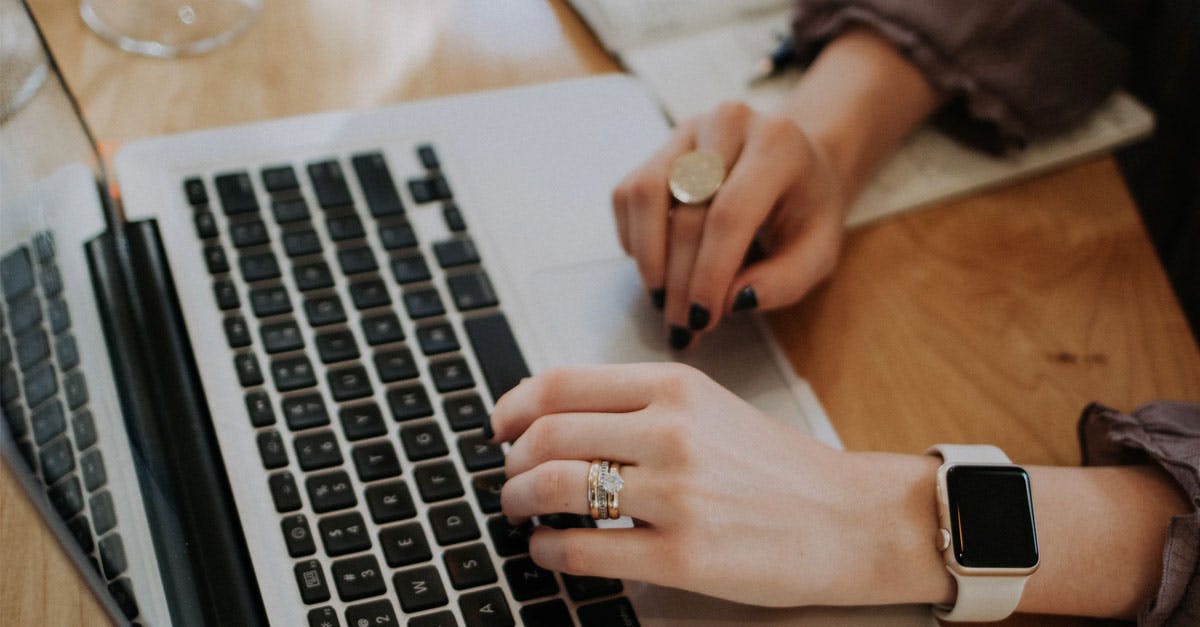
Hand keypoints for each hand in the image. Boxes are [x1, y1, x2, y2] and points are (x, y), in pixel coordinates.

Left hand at [490, 363, 945, 606]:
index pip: (561, 383)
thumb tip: (555, 418)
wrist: (851, 519)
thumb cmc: (779, 468)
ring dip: (519, 502)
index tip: (499, 426)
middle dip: (511, 462)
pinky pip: (584, 550)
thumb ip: (638, 406)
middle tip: (508, 478)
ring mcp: (677, 495)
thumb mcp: (710, 408)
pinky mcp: (683, 556)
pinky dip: (548, 551)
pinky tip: (548, 551)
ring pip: (555, 488)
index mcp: (675, 387)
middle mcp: (672, 432)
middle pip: (548, 435)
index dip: (513, 406)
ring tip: (521, 513)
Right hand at [612, 102, 847, 348]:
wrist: (796, 162)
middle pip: (687, 212)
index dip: (709, 272)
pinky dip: (634, 238)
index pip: (730, 213)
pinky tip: (658, 265)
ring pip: (645, 195)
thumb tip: (732, 301)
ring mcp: (688, 130)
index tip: (702, 319)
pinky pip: (628, 194)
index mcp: (778, 144)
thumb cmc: (806, 210)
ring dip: (648, 258)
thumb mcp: (818, 251)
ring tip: (662, 299)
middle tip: (681, 326)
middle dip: (680, 281)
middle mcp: (729, 124)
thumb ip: (785, 281)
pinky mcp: (660, 146)